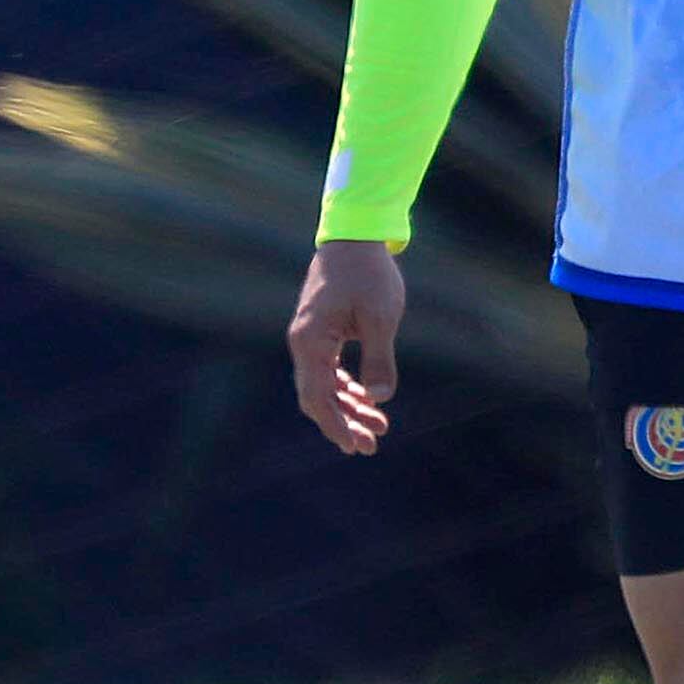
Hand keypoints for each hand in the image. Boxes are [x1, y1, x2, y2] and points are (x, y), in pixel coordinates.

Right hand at [288, 240, 406, 455]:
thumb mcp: (380, 317)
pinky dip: (346, 387)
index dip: (336, 425)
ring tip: (379, 426)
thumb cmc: (368, 274)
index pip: (318, 396)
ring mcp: (309, 338)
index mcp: (310, 341)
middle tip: (371, 446)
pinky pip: (328, 370)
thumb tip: (380, 399)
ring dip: (348, 407)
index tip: (355, 446)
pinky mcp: (320, 332)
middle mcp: (303, 343)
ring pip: (324, 385)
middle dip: (343, 423)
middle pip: (317, 397)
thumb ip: (379, 360)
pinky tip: (366, 399)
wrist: (355, 237)